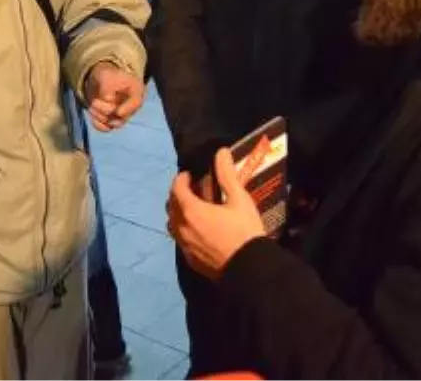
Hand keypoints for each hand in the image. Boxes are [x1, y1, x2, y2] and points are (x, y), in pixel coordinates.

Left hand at [84, 62, 144, 131]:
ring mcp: (123, 115)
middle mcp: (132, 106)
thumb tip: (108, 99)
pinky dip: (99, 125)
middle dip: (105, 110)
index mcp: (136, 91)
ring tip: (91, 106)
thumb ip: (108, 86)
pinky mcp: (113, 121)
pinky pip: (107, 128)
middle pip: (123, 116)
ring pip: (113, 123)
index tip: (117, 111)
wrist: (102, 80)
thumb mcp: (107, 76)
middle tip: (94, 102)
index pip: (136, 103)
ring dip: (100, 116)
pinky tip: (93, 118)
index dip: (127, 109)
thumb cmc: (108, 76)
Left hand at [167, 148, 265, 281]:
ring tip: (193, 209)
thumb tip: (221, 151)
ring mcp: (184, 245)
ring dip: (178, 213)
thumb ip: (227, 174)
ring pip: (172, 224)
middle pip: (171, 206)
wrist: (249, 269)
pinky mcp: (190, 260)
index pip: (176, 188)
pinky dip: (183, 229)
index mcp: (191, 210)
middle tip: (192, 189)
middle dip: (178, 194)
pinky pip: (179, 239)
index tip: (189, 175)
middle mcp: (182, 227)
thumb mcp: (239, 199)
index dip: (181, 179)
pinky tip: (198, 230)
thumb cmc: (244, 231)